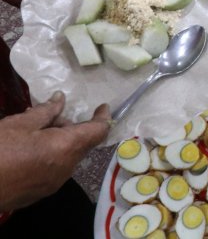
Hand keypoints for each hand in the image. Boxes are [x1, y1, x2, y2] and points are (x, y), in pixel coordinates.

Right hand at [0, 91, 109, 211]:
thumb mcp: (19, 124)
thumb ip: (45, 112)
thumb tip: (60, 100)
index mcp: (66, 148)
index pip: (97, 132)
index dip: (103, 118)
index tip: (102, 107)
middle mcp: (66, 168)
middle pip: (80, 143)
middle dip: (70, 127)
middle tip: (48, 115)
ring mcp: (54, 184)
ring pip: (67, 156)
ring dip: (58, 140)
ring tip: (32, 129)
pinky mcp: (39, 193)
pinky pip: (54, 168)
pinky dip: (49, 155)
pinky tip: (27, 148)